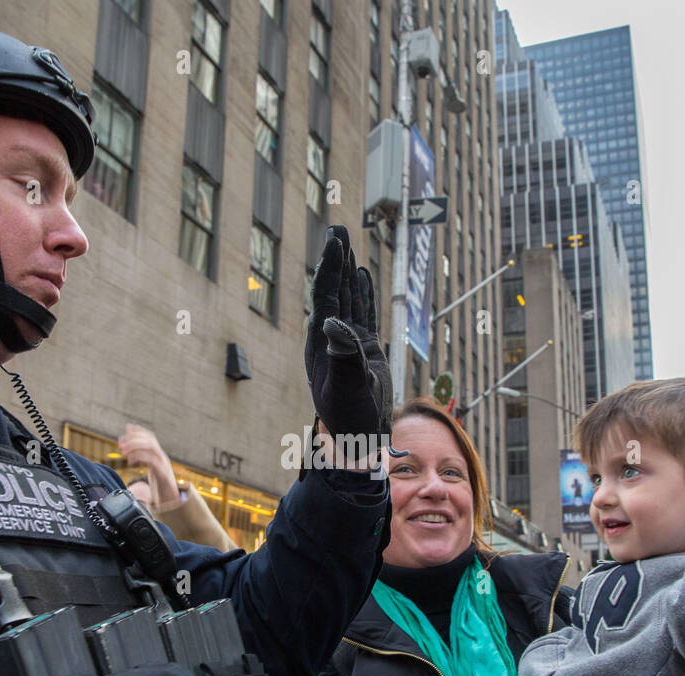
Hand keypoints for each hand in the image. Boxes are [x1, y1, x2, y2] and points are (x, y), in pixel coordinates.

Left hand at [118, 424, 180, 509]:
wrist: (172, 501)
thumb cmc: (160, 486)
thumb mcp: (150, 470)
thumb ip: (142, 457)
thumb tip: (132, 452)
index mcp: (159, 455)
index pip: (150, 437)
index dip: (138, 432)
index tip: (125, 433)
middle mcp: (162, 457)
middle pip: (150, 441)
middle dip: (134, 439)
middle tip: (120, 444)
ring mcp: (163, 465)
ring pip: (151, 448)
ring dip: (135, 446)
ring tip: (123, 452)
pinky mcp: (162, 474)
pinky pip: (152, 461)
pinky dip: (139, 458)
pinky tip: (130, 462)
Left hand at [305, 225, 392, 446]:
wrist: (361, 437)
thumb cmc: (352, 417)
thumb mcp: (348, 387)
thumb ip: (343, 355)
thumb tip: (333, 323)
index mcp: (321, 343)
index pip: (326, 297)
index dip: (330, 268)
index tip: (335, 241)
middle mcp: (330, 338)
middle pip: (334, 290)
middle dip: (336, 260)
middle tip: (337, 228)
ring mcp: (346, 342)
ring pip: (348, 298)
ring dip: (348, 272)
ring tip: (347, 245)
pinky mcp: (363, 348)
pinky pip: (363, 312)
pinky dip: (364, 292)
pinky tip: (363, 275)